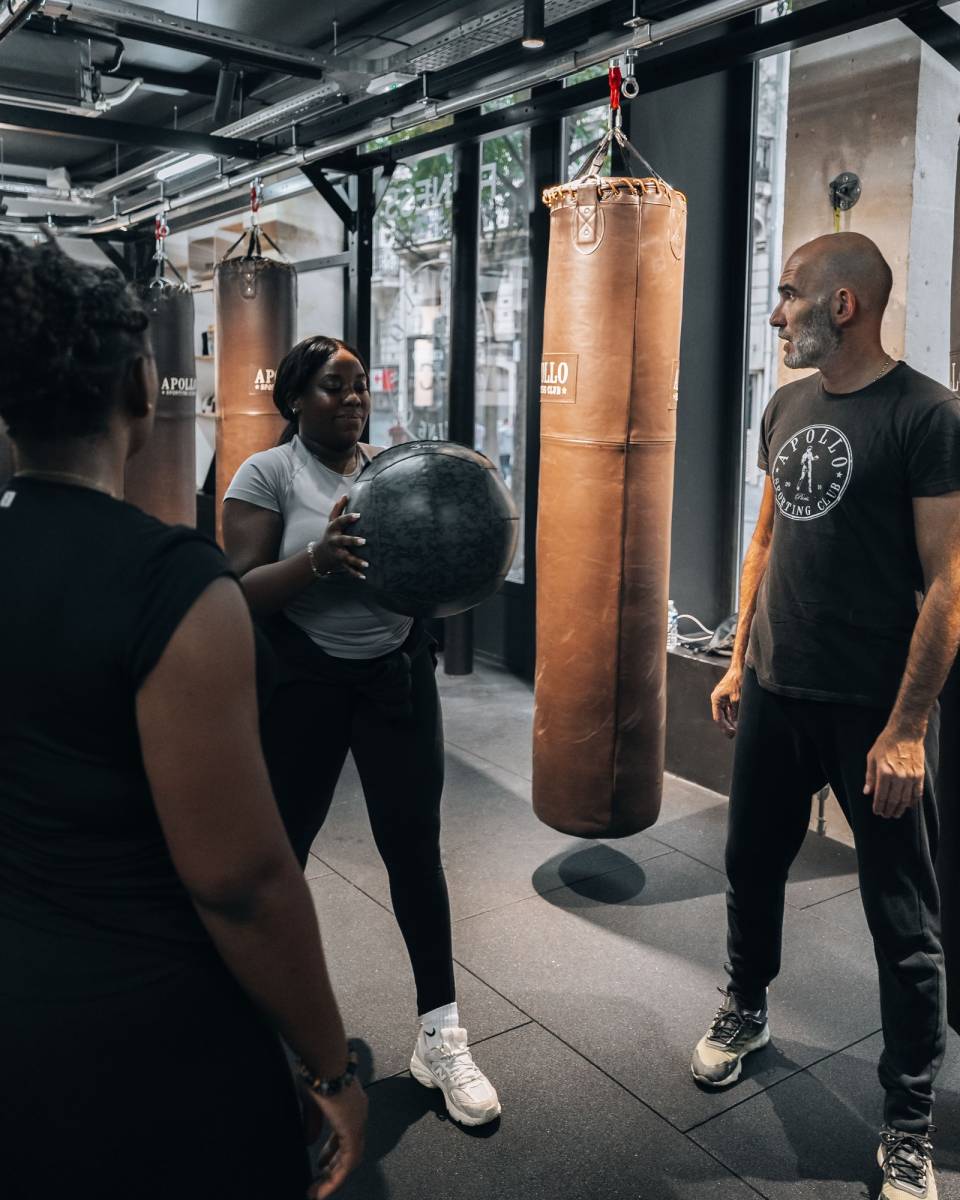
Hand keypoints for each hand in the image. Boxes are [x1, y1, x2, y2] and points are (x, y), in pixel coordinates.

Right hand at [304, 1081, 367, 1198]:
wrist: (325, 1060)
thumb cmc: (318, 1073)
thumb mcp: (313, 1101)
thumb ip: (313, 1122)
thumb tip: (310, 1141)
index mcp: (350, 1105)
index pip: (346, 1135)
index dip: (333, 1151)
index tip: (321, 1163)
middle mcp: (358, 1115)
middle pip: (350, 1149)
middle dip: (333, 1167)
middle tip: (319, 1181)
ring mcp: (358, 1122)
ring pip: (351, 1160)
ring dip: (333, 1178)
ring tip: (317, 1192)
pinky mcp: (352, 1130)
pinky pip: (348, 1162)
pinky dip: (335, 1178)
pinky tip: (322, 1188)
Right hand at [310, 496, 367, 581]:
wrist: (319, 554)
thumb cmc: (330, 534)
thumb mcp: (331, 521)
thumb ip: (338, 508)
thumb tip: (346, 494)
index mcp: (333, 529)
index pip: (339, 521)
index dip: (348, 518)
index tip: (359, 515)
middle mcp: (334, 541)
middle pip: (342, 541)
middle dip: (352, 541)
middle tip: (365, 541)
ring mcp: (337, 553)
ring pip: (346, 558)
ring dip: (356, 561)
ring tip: (367, 564)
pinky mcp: (340, 563)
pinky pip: (348, 569)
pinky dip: (355, 573)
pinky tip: (364, 576)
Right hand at [710, 665, 742, 737]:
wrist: (741, 667)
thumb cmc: (737, 680)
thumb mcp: (737, 698)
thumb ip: (736, 712)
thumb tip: (737, 724)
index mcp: (716, 700)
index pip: (718, 718)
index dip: (725, 728)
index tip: (732, 734)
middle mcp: (718, 700)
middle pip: (721, 717)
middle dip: (728, 727)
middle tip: (735, 736)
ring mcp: (723, 698)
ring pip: (726, 714)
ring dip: (731, 722)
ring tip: (737, 730)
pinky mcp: (729, 697)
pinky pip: (730, 709)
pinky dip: (734, 716)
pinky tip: (739, 722)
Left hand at [864, 726, 925, 818]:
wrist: (905, 732)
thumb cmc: (886, 743)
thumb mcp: (872, 758)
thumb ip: (870, 777)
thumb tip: (867, 792)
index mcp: (884, 773)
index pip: (881, 796)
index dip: (878, 806)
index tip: (877, 812)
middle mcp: (898, 777)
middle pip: (893, 800)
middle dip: (888, 810)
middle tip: (886, 815)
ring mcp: (911, 776)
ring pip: (905, 799)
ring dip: (900, 809)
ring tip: (896, 813)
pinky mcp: (919, 775)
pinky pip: (917, 793)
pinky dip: (912, 801)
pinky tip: (908, 805)